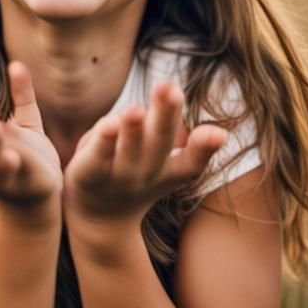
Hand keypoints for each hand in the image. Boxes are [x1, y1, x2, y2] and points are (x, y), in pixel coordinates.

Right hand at [0, 61, 62, 219]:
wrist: (35, 196)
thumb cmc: (19, 153)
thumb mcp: (21, 123)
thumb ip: (20, 95)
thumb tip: (17, 63)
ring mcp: (5, 180)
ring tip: (0, 145)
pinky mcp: (28, 186)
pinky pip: (23, 174)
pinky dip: (19, 166)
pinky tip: (16, 158)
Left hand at [62, 79, 227, 228]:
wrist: (101, 219)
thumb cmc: (136, 173)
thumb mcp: (162, 158)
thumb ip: (169, 127)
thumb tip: (193, 111)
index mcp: (171, 170)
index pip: (193, 160)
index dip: (206, 147)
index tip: (219, 134)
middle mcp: (146, 173)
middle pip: (159, 142)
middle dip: (166, 114)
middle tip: (172, 89)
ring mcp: (117, 175)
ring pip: (128, 149)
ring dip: (133, 129)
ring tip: (136, 108)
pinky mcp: (88, 174)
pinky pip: (96, 157)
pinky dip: (102, 140)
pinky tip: (108, 124)